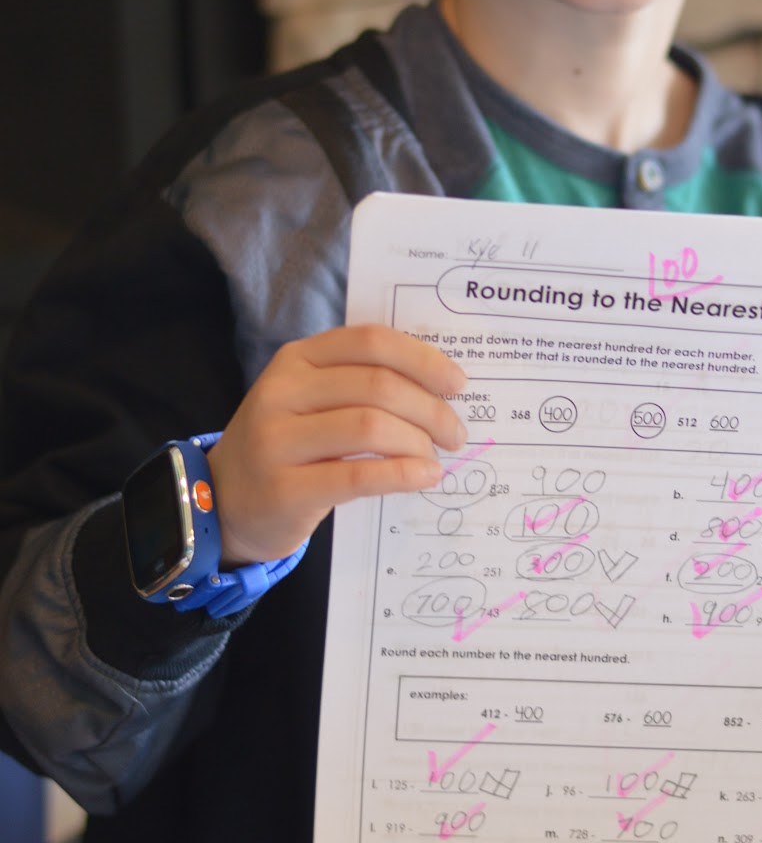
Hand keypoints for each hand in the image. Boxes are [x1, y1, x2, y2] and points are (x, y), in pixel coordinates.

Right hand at [207, 325, 465, 565]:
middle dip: (431, 409)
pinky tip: (423, 477)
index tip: (457, 383)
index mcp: (297, 359)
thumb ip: (360, 384)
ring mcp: (276, 440)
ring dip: (418, 442)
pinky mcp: (283, 489)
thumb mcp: (312, 401)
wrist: (223, 501)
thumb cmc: (288, 446)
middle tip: (455, 433)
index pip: (370, 341)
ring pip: (370, 426)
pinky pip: (358, 475)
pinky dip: (401, 474)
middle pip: (377, 385)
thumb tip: (441, 389)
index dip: (422, 359)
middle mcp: (282, 391)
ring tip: (436, 457)